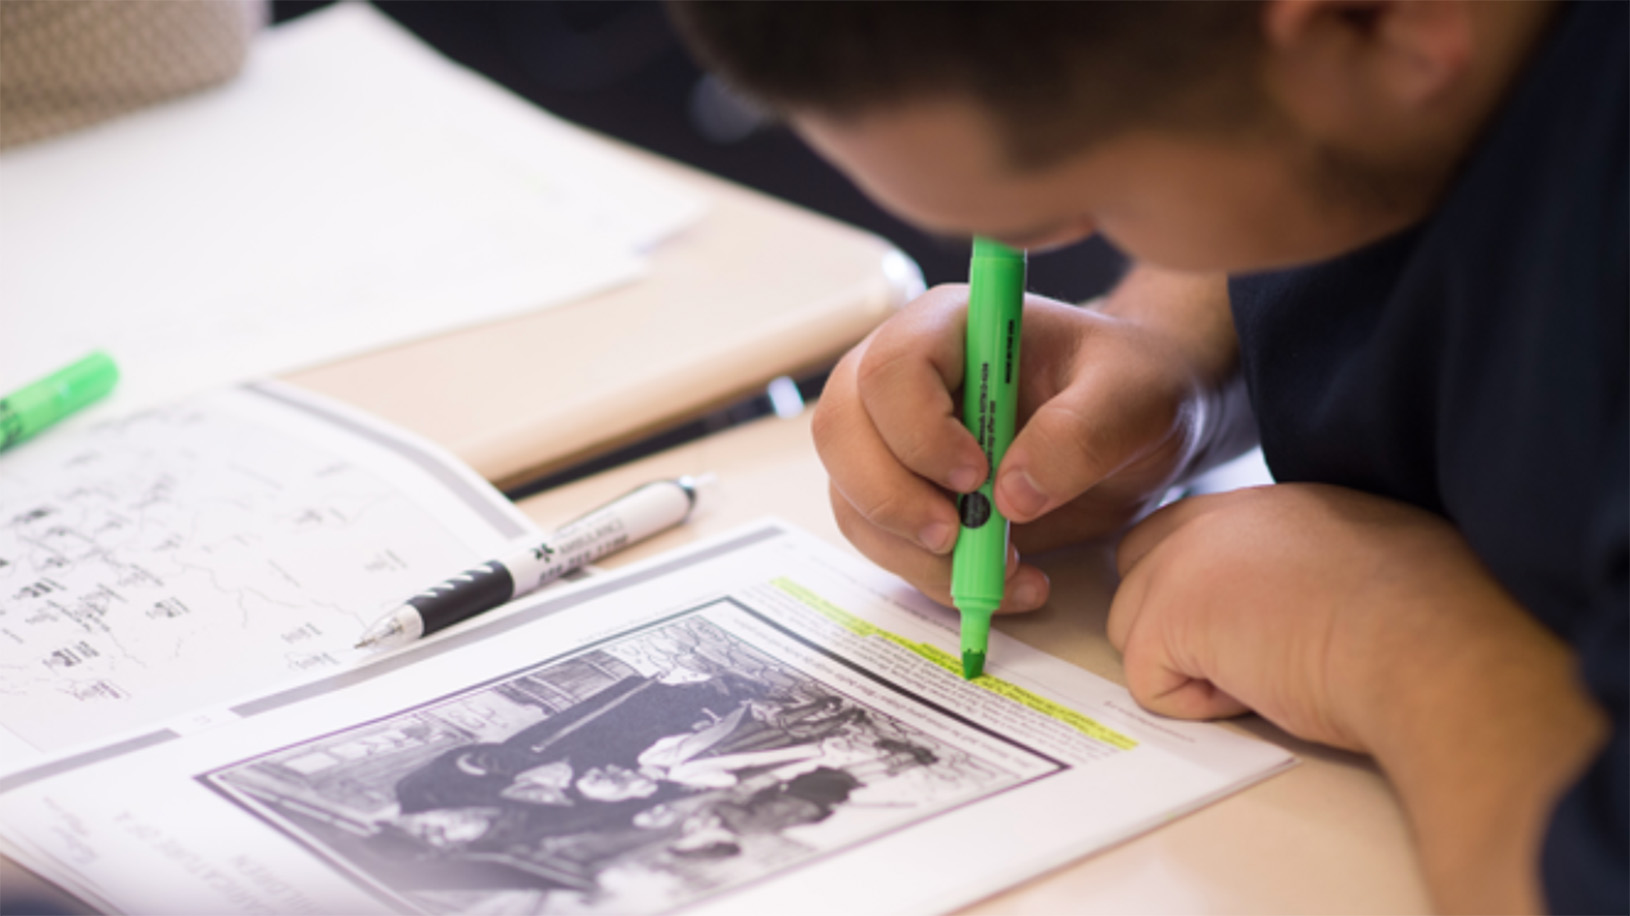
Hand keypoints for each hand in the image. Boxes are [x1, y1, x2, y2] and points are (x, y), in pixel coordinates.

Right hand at [813, 270, 1236, 613]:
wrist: (1135, 427)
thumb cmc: (1131, 386)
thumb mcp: (1136, 396)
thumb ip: (1082, 433)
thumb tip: (1010, 495)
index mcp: (953, 327)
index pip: (890, 369)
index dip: (918, 430)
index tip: (977, 476)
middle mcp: (905, 378)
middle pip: (840, 431)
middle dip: (889, 499)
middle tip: (956, 538)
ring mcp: (894, 438)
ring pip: (851, 497)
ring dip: (912, 552)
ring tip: (1004, 573)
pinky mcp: (905, 494)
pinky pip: (883, 543)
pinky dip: (933, 577)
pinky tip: (1009, 583)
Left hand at [1109, 483, 1606, 910]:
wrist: (1434, 643)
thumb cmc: (1427, 619)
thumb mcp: (1356, 565)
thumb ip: (1294, 567)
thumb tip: (1287, 606)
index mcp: (1263, 505)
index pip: (1179, 538)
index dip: (1196, 594)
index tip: (1245, 629)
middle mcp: (1214, 517)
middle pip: (1136, 576)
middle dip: (1171, 627)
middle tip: (1253, 658)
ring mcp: (1179, 562)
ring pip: (1133, 631)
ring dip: (1192, 667)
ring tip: (1272, 669)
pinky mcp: (1166, 617)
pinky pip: (1147, 682)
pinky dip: (1200, 705)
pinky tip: (1261, 688)